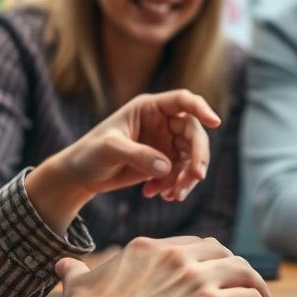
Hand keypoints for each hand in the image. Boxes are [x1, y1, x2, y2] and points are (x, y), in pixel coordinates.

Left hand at [26, 90, 220, 234]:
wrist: (81, 175)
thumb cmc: (89, 154)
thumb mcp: (109, 150)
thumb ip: (137, 155)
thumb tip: (167, 166)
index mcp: (150, 107)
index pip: (183, 101)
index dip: (201, 109)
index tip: (215, 122)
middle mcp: (163, 122)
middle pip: (194, 133)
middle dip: (197, 157)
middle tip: (195, 178)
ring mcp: (166, 142)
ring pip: (192, 157)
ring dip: (187, 177)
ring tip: (171, 195)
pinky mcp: (165, 162)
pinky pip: (182, 173)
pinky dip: (175, 185)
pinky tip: (157, 194)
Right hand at [57, 237, 280, 296]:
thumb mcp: (79, 289)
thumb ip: (77, 274)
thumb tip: (63, 266)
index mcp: (150, 249)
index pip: (191, 245)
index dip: (206, 261)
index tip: (213, 278)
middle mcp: (178, 257)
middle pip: (222, 252)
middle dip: (236, 269)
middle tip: (244, 289)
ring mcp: (198, 278)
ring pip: (245, 271)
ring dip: (260, 290)